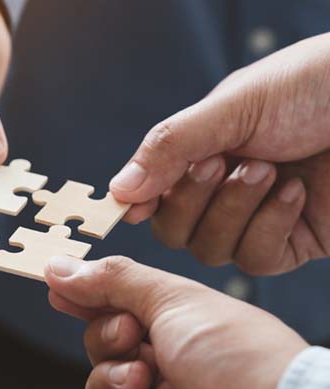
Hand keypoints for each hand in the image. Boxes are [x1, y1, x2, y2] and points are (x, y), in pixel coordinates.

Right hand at [45, 256, 307, 388]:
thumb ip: (112, 280)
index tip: (57, 286)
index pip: (118, 295)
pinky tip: (139, 385)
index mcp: (179, 314)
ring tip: (141, 369)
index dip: (86, 290)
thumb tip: (60, 265)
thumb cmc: (238, 353)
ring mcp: (159, 386)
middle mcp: (167, 349)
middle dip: (106, 330)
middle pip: (102, 334)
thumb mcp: (172, 298)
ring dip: (109, 365)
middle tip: (131, 330)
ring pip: (99, 370)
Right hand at [109, 32, 329, 274]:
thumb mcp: (232, 107)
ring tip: (268, 170)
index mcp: (202, 151)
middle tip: (220, 164)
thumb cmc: (311, 87)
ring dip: (234, 210)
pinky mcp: (294, 242)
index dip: (138, 202)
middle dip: (191, 201)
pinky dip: (269, 227)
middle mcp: (224, 189)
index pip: (151, 192)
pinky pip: (257, 259)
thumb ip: (171, 147)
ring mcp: (257, 219)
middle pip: (174, 230)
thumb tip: (118, 190)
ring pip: (212, 250)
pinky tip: (294, 191)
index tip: (130, 206)